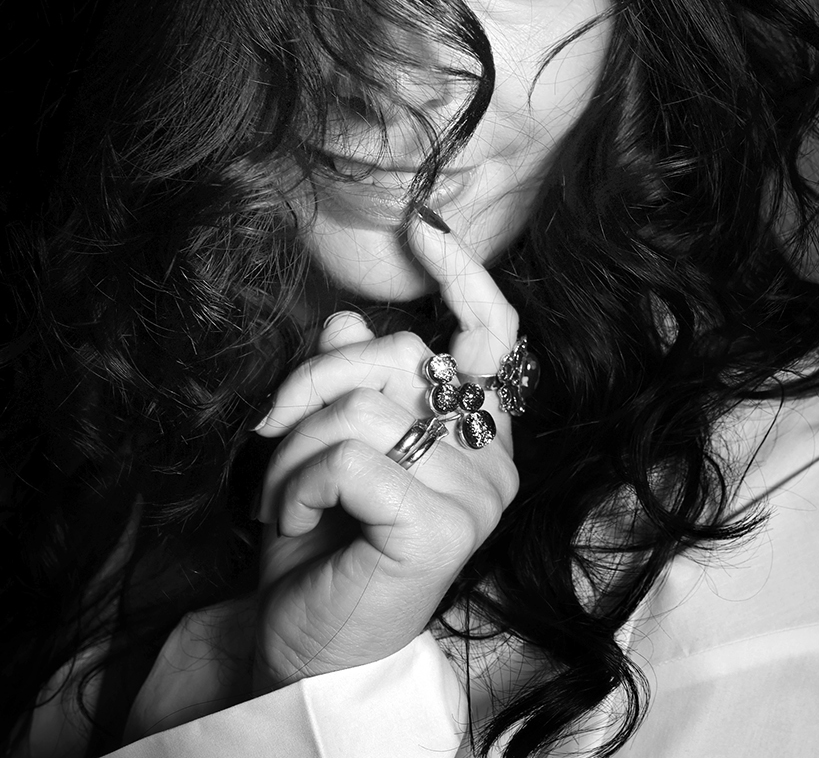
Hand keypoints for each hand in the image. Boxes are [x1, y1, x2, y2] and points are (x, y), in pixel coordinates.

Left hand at [251, 217, 520, 691]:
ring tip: (281, 497)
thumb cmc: (321, 549)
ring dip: (291, 452)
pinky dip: (301, 482)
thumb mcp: (325, 450)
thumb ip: (350, 384)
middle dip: (309, 384)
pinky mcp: (444, 530)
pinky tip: (295, 518)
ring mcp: (478, 495)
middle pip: (402, 356)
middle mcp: (495, 457)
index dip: (464, 276)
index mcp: (479, 431)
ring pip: (363, 409)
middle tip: (265, 432)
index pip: (494, 334)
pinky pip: (354, 458)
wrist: (302, 647)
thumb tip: (345, 325)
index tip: (423, 229)